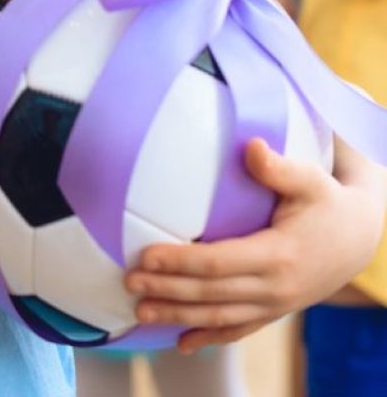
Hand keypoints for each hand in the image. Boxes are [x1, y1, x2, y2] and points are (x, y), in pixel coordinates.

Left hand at [124, 137, 386, 352]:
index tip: (146, 256)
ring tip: (141, 313)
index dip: (181, 262)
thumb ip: (278, 168)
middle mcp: (276, 287)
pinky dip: (209, 337)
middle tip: (130, 283)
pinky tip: (181, 342)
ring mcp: (276, 304)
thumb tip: (252, 147)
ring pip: (220, 317)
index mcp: (279, 255)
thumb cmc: (327, 202)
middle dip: (168, 290)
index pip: (219, 263)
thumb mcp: (310, 180)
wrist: (360, 238)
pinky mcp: (274, 310)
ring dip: (179, 317)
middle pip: (212, 294)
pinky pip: (238, 329)